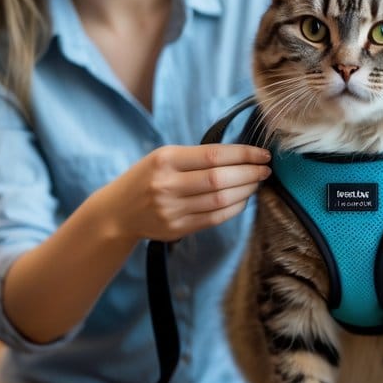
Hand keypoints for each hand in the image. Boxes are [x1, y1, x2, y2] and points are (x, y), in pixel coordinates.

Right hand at [109, 144, 270, 242]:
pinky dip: (235, 208)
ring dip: (246, 191)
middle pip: (221, 180)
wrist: (117, 212)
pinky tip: (243, 199)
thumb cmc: (146, 178)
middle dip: (250, 173)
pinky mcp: (177, 229)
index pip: (214, 155)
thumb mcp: (163, 157)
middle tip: (265, 169)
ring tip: (256, 182)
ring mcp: (172, 210)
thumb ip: (196, 156)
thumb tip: (240, 155)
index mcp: (165, 160)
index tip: (262, 154)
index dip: (244, 154)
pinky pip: (215, 218)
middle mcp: (167, 185)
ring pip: (221, 200)